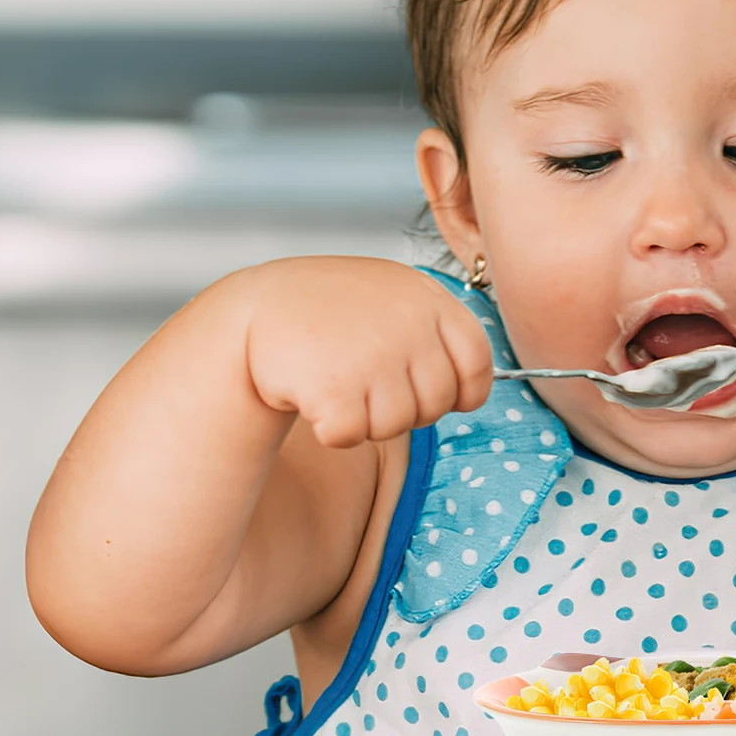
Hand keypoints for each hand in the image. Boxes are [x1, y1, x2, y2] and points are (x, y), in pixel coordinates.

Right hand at [245, 258, 492, 446]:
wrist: (259, 305)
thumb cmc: (334, 311)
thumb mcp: (396, 298)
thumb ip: (438, 335)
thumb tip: (472, 393)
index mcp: (430, 300)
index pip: (477, 364)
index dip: (462, 391)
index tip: (430, 391)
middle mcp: (409, 325)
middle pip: (437, 405)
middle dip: (406, 408)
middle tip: (367, 383)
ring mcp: (373, 356)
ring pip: (395, 426)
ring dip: (365, 419)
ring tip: (339, 381)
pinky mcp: (334, 387)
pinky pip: (351, 437)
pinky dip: (331, 430)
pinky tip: (315, 395)